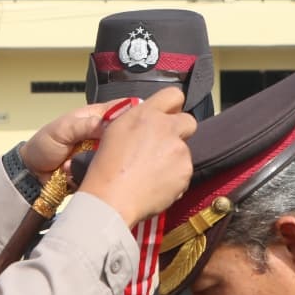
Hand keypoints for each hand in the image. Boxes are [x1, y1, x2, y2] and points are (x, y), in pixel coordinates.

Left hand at [18, 100, 118, 178]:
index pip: (121, 109)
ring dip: (94, 161)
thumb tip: (108, 123)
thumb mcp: (62, 130)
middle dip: (109, 145)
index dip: (129, 115)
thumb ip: (86, 125)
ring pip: (114, 158)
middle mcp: (101, 134)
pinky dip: (87, 174)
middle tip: (90, 148)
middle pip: (124, 136)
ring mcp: (99, 154)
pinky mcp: (96, 170)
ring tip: (72, 161)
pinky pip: (102, 174)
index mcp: (95, 117)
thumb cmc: (43, 145)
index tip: (126, 126)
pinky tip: (71, 171)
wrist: (32, 172)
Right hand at [79, 87, 195, 226]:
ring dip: (173, 159)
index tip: (169, 116)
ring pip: (184, 150)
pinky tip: (155, 184)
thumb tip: (150, 121)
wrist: (111, 199)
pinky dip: (174, 179)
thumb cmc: (105, 169)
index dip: (173, 106)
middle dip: (179, 132)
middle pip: (189, 121)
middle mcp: (166, 128)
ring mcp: (179, 150)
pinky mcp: (185, 171)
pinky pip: (184, 172)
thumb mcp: (115, 132)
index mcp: (146, 114)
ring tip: (151, 173)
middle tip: (162, 147)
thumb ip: (138, 121)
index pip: (174, 95)